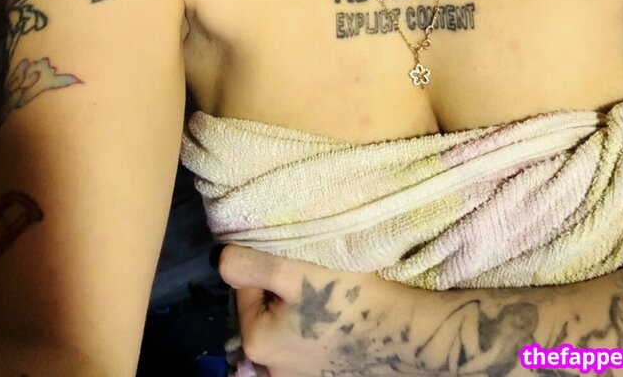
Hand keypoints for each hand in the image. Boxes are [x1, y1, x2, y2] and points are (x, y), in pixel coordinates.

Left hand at [217, 244, 416, 376]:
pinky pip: (307, 345)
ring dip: (299, 310)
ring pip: (286, 328)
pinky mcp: (324, 376)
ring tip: (329, 295)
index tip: (297, 261)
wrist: (405, 333)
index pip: (245, 289)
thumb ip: (248, 264)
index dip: (268, 266)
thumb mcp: (292, 270)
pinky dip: (316, 329)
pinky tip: (338, 318)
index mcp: (257, 342)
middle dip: (281, 290)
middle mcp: (271, 370)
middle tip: (313, 276)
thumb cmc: (347, 297)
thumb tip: (218, 258)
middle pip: (265, 311)